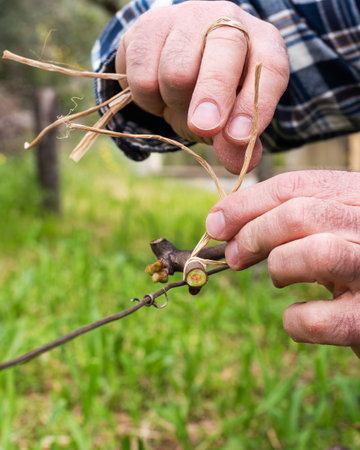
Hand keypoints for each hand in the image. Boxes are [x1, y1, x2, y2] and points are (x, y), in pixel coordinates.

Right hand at [116, 1, 288, 172]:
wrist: (173, 65)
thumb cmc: (213, 97)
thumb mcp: (230, 121)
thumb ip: (237, 143)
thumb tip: (241, 166)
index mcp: (262, 44)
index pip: (269, 67)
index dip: (255, 103)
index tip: (239, 137)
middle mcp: (228, 20)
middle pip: (224, 51)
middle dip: (213, 94)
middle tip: (204, 127)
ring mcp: (186, 18)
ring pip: (176, 71)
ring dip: (175, 103)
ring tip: (179, 102)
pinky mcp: (147, 28)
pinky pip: (142, 76)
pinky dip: (148, 99)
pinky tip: (158, 91)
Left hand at [206, 170, 359, 346]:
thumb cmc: (351, 263)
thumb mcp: (328, 229)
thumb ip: (287, 219)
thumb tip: (219, 223)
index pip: (297, 185)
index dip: (246, 203)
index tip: (216, 222)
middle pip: (299, 214)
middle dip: (253, 234)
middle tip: (233, 255)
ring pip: (315, 254)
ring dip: (279, 267)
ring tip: (279, 278)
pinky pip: (317, 319)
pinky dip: (294, 320)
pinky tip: (297, 317)